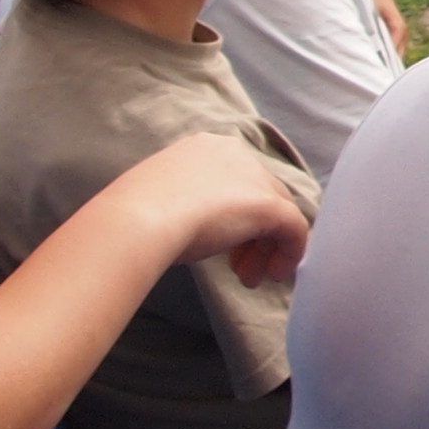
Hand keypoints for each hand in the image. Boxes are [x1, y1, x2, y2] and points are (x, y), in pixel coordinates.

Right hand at [105, 131, 312, 286]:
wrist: (134, 223)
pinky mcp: (267, 204)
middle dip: (253, 237)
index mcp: (205, 148)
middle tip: (239, 269)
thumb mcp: (162, 200)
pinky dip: (290, 253)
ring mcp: (253, 177)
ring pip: (278, 213)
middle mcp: (235, 154)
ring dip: (267, 250)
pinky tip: (275, 274)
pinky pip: (295, 228)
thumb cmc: (134, 216)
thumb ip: (189, 204)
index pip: (237, 181)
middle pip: (261, 196)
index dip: (235, 217)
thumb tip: (202, 227)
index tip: (224, 246)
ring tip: (249, 279)